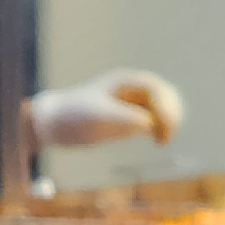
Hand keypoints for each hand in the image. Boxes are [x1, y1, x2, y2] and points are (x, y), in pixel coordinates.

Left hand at [28, 68, 182, 148]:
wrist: (53, 123)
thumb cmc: (73, 117)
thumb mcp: (97, 118)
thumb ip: (123, 118)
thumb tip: (149, 123)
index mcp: (124, 82)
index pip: (155, 89)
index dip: (165, 106)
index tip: (161, 129)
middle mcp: (131, 90)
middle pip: (165, 95)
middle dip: (171, 114)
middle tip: (164, 138)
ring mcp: (131, 103)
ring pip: (163, 107)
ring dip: (170, 122)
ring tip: (162, 141)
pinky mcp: (129, 118)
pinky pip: (155, 118)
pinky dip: (161, 128)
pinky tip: (158, 142)